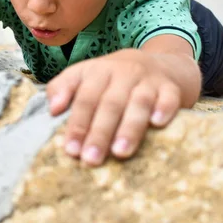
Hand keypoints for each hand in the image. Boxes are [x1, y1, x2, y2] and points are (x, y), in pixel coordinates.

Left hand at [46, 49, 183, 166]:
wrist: (159, 63)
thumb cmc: (114, 77)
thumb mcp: (86, 74)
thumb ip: (63, 88)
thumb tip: (52, 109)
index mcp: (98, 71)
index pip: (84, 97)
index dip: (77, 123)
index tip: (70, 149)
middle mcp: (122, 72)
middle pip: (109, 103)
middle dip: (99, 132)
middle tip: (90, 159)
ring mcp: (148, 79)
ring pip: (138, 102)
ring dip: (129, 127)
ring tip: (120, 152)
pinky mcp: (170, 87)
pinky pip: (169, 97)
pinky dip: (164, 109)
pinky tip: (157, 123)